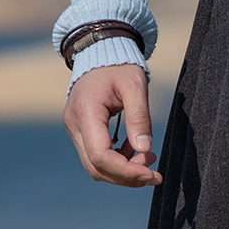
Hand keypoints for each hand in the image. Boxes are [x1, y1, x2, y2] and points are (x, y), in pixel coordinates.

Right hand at [63, 63, 162, 187]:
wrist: (101, 52)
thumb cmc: (119, 66)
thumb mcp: (135, 86)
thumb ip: (140, 117)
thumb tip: (144, 149)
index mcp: (85, 112)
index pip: (100, 156)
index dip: (126, 172)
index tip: (151, 174)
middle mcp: (74, 124)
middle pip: (96, 167)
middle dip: (127, 177)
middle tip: (154, 172)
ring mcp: (74, 129)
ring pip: (95, 166)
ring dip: (122, 171)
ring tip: (147, 158)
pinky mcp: (80, 131)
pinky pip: (96, 156)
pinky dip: (117, 162)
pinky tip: (135, 150)